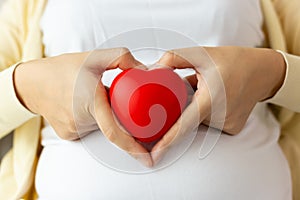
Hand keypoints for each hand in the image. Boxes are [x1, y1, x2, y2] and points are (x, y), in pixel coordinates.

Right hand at [14, 48, 152, 166]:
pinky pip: (90, 128)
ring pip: (101, 125)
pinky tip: (81, 104)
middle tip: (106, 95)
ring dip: (103, 113)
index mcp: (90, 102)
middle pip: (112, 122)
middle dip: (117, 112)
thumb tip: (143, 70)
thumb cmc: (62, 69)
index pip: (114, 132)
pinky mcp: (69, 135)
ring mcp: (74, 131)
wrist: (31, 84)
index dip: (133, 147)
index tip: (148, 159)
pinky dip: (93, 117)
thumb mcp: (94, 56)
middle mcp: (81, 121)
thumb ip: (121, 57)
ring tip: (89, 95)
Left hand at [151, 46, 285, 163]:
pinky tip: (216, 98)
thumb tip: (154, 69)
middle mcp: (219, 117)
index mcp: (210, 100)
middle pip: (187, 118)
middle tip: (195, 86)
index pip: (184, 125)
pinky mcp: (232, 129)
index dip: (167, 141)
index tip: (154, 155)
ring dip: (195, 106)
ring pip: (197, 119)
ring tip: (208, 88)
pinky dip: (205, 111)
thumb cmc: (233, 61)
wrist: (263, 71)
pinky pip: (209, 122)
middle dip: (181, 105)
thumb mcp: (201, 53)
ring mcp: (227, 126)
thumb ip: (174, 58)